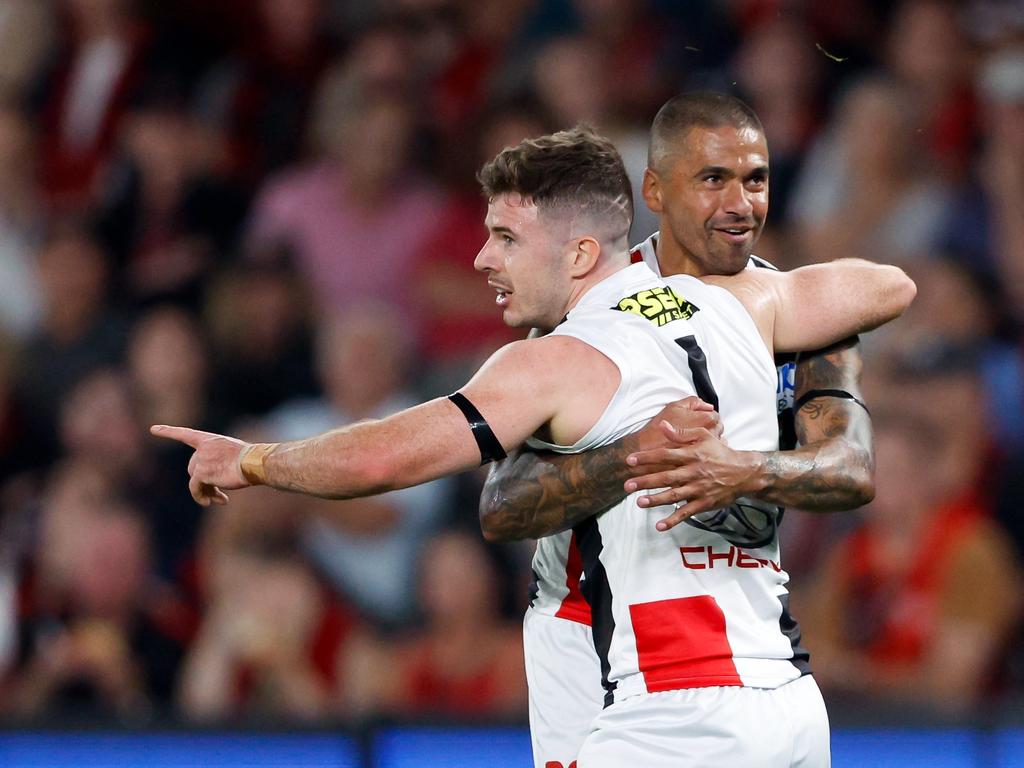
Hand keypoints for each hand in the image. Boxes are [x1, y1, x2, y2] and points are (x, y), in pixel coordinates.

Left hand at [150, 424, 249, 505]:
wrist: (254, 462)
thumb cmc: (249, 460)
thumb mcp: (232, 455)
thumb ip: (216, 463)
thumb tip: (210, 487)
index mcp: (210, 440)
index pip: (185, 434)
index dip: (168, 431)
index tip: (152, 429)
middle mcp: (203, 448)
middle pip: (192, 467)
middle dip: (203, 481)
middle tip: (217, 494)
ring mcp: (201, 459)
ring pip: (194, 480)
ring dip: (205, 491)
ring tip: (218, 498)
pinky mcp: (202, 473)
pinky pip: (194, 488)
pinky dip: (200, 497)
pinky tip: (210, 502)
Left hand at [623, 420, 762, 531]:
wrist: (744, 472)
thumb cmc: (720, 452)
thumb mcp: (704, 436)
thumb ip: (682, 432)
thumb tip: (662, 425)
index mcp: (692, 454)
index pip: (665, 455)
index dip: (647, 458)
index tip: (629, 460)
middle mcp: (693, 472)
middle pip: (665, 477)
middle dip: (645, 481)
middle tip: (627, 485)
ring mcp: (698, 488)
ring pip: (674, 495)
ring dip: (656, 500)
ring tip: (639, 502)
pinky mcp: (704, 503)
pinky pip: (686, 512)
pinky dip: (673, 520)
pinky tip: (660, 525)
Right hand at [633, 397, 721, 454]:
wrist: (648, 451)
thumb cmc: (660, 430)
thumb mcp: (674, 407)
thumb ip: (693, 402)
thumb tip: (705, 405)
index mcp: (706, 420)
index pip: (716, 416)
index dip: (707, 416)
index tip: (700, 419)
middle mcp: (710, 435)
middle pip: (718, 430)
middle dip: (709, 429)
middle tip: (697, 429)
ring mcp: (707, 450)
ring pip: (716, 445)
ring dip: (709, 443)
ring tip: (696, 442)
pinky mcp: (702, 462)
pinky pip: (710, 457)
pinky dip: (705, 455)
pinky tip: (695, 453)